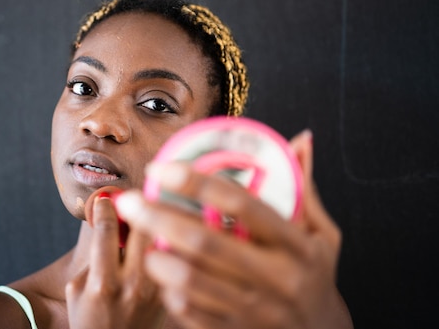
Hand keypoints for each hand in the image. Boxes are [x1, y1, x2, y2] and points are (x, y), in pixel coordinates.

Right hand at [66, 193, 165, 328]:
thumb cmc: (89, 321)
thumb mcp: (76, 290)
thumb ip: (91, 257)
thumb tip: (108, 223)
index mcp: (102, 283)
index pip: (107, 230)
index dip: (106, 207)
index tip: (106, 198)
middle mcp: (131, 286)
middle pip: (143, 229)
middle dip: (138, 208)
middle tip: (136, 199)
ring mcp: (155, 292)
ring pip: (163, 240)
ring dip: (157, 222)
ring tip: (154, 210)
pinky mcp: (169, 296)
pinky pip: (174, 259)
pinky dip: (169, 243)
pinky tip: (166, 234)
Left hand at [116, 130, 352, 328]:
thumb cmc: (315, 272)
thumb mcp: (321, 232)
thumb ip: (304, 187)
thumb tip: (301, 139)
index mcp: (296, 244)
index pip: (241, 204)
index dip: (197, 183)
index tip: (163, 169)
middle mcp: (277, 277)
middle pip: (206, 243)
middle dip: (159, 217)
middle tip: (130, 200)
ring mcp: (256, 309)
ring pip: (192, 281)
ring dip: (157, 256)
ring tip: (140, 237)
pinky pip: (191, 312)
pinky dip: (168, 289)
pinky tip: (161, 271)